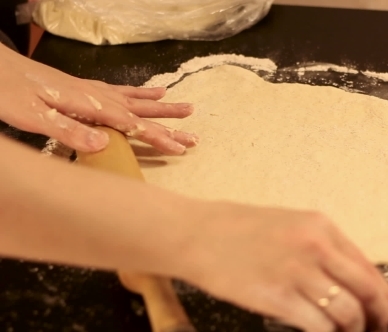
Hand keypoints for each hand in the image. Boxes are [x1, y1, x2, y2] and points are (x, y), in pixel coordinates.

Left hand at [0, 44, 197, 154]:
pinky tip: (153, 90)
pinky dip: (141, 92)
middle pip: (142, 111)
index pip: (132, 124)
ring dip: (163, 106)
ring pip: (137, 100)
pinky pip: (122, 91)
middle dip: (169, 124)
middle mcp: (98, 96)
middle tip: (194, 133)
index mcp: (90, 105)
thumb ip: (69, 130)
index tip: (181, 148)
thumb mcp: (33, 116)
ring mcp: (93, 90)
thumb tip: (104, 145)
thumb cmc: (8, 92)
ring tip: (187, 108)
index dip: (158, 137)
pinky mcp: (86, 88)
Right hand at [178, 202, 387, 331]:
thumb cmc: (237, 230)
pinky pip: (319, 326)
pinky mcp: (277, 296)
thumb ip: (322, 250)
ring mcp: (297, 271)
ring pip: (347, 312)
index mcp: (321, 226)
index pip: (368, 267)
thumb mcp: (289, 226)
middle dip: (381, 317)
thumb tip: (349, 284)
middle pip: (366, 290)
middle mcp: (316, 246)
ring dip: (354, 331)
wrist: (196, 233)